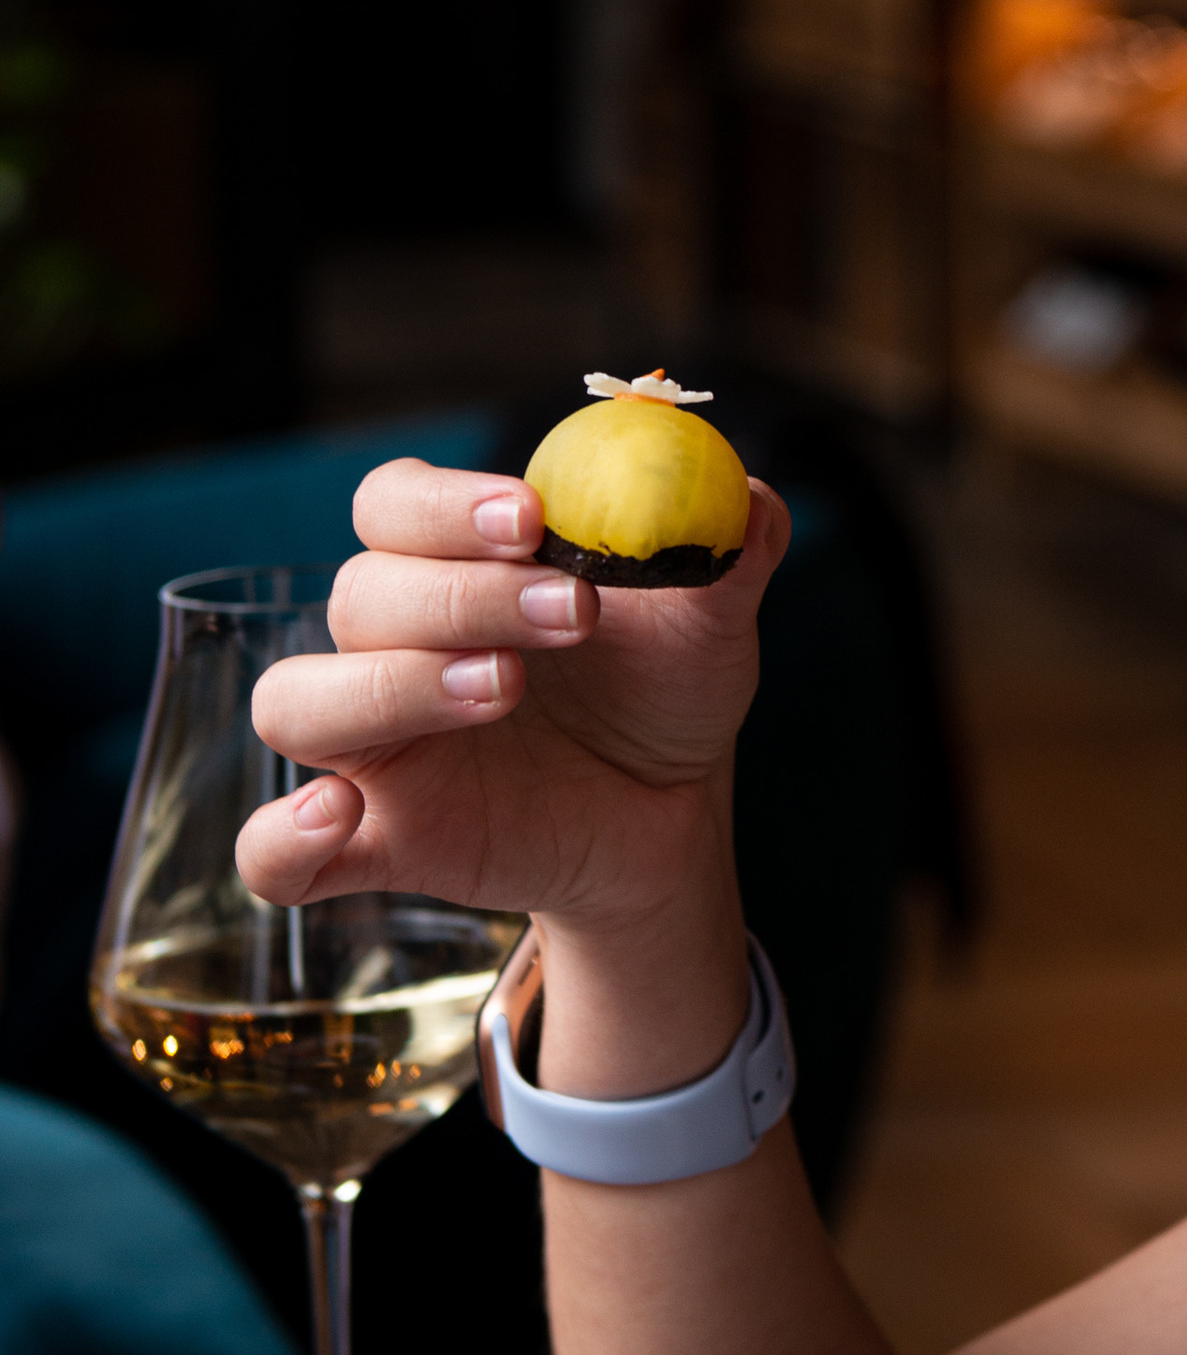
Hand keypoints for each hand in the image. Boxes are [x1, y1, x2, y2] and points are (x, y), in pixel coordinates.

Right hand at [235, 457, 790, 931]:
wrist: (671, 811)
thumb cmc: (662, 688)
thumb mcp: (710, 620)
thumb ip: (727, 550)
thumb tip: (745, 497)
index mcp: (451, 564)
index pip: (393, 502)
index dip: (446, 502)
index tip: (532, 515)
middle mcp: (390, 644)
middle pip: (360, 593)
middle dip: (464, 596)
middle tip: (572, 614)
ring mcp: (374, 747)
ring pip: (297, 702)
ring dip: (387, 686)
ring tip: (503, 689)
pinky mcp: (379, 843)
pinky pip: (272, 857)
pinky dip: (282, 840)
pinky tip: (341, 819)